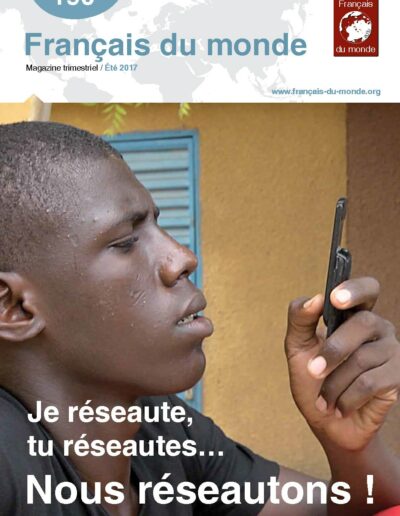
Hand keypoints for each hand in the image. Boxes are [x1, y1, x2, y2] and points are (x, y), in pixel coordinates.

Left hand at [285, 277, 399, 450]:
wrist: (326, 422)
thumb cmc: (312, 380)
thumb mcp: (297, 348)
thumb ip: (300, 319)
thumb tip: (314, 299)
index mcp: (353, 315)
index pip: (367, 290)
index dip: (354, 290)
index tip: (334, 298)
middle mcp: (377, 328)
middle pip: (362, 323)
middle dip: (332, 350)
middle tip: (312, 371)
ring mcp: (390, 351)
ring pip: (362, 358)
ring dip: (333, 383)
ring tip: (324, 398)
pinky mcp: (396, 377)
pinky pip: (370, 383)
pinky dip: (346, 398)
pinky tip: (339, 405)